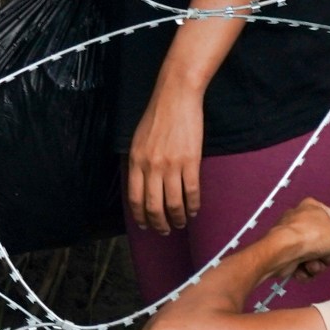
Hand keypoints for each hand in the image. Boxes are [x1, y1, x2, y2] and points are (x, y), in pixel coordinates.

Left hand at [128, 82, 204, 233]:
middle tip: (165, 231)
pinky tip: (194, 211)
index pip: (135, 198)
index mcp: (135, 162)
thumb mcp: (137, 141)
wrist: (175, 99)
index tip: (146, 225)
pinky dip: (193, 205)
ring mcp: (171, 166)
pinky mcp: (190, 162)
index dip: (140, 216)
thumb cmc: (156, 118)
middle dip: (159, 223)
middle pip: (153, 206)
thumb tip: (141, 185)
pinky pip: (192, 191)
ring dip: (178, 218)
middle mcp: (150, 167)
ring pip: (173, 203)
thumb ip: (137, 163)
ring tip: (181, 223)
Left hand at [264, 199, 329, 281]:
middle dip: (329, 255)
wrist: (283, 252)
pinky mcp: (284, 254)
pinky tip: (302, 269)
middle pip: (327, 242)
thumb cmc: (313, 236)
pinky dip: (305, 271)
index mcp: (312, 207)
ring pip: (316, 256)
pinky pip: (302, 266)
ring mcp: (290, 237)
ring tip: (312, 264)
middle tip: (326, 255)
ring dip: (318, 265)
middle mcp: (300, 220)